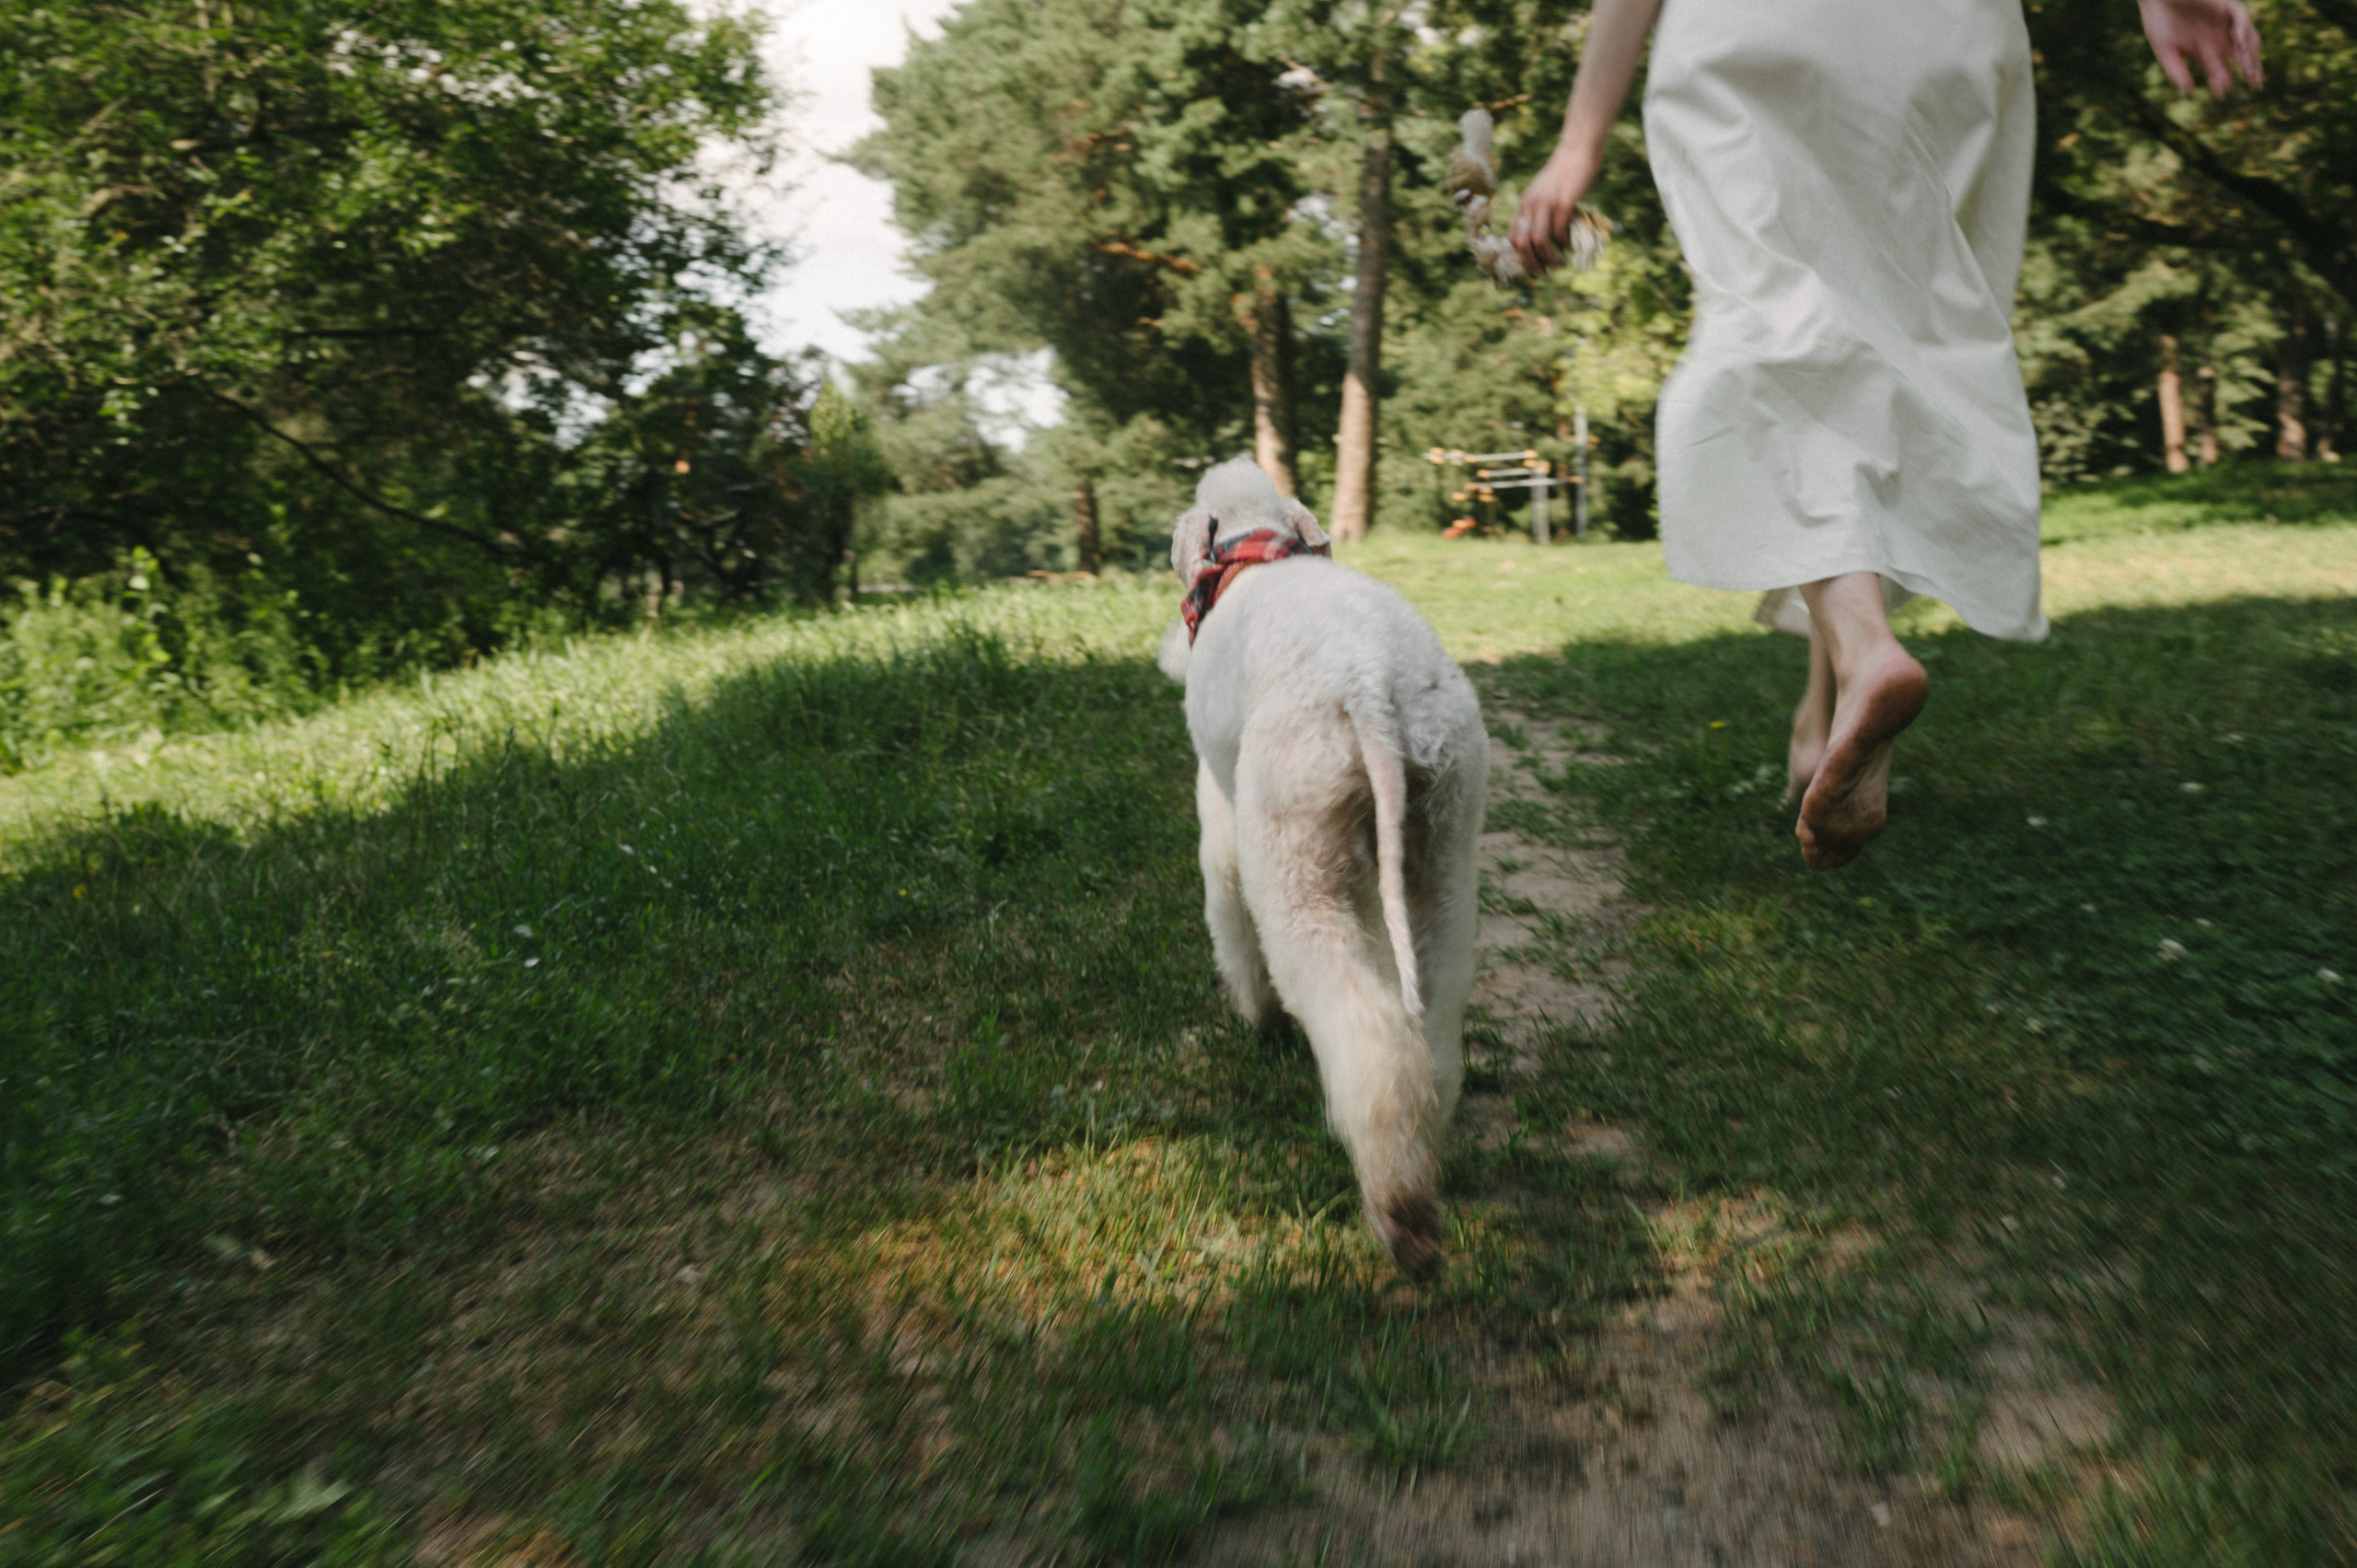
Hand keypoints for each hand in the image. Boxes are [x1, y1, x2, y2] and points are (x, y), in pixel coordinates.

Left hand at [1510, 146, 1600, 277]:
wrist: (1577, 149)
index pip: (1513, 236)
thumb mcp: (1546, 190)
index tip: (1532, 266)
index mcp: (1524, 202)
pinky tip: (1569, 245)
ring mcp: (1546, 203)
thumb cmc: (1566, 171)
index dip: (1520, 256)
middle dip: (1531, 263)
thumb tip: (1546, 232)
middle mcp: (1530, 204)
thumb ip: (1541, 208)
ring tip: (1558, 264)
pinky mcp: (1563, 202)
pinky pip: (1559, 230)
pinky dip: (1563, 243)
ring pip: (1539, 241)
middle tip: (1543, 273)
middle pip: (1522, 243)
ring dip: (1548, 257)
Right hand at [2139, 0, 2262, 96]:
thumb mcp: (2164, 50)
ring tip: (2251, 67)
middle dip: (2249, 70)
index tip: (2221, 94)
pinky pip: (2242, 19)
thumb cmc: (2158, 21)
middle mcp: (2218, 38)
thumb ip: (2175, 70)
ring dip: (2251, 53)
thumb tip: (2188, 91)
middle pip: (2240, 57)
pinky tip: (2241, 43)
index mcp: (2203, 51)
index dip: (2222, 83)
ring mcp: (2224, 23)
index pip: (2220, 71)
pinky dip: (2244, 31)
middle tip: (2255, 85)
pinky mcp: (2227, 7)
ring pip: (2246, 40)